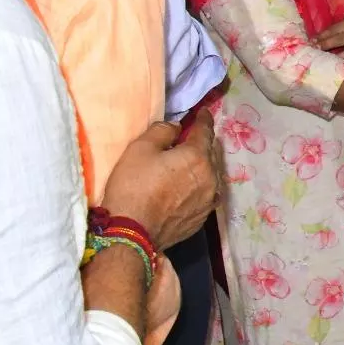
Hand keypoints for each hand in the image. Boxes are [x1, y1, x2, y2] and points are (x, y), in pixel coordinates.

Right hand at [100, 120, 218, 250]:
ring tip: (192, 163)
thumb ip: (162, 131)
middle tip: (192, 138)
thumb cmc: (133, 186)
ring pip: (212, 175)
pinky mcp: (202, 218)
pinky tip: (190, 188)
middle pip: (211, 154)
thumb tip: (177, 127)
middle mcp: (211, 178)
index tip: (203, 112)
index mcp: (198, 157)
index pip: (205, 131)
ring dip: (204, 166)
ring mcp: (209, 200)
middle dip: (203, 143)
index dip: (203, 119)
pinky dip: (201, 186)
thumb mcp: (140, 149)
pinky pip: (207, 195)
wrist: (131, 232)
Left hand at [316, 12, 343, 65]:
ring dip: (333, 60)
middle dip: (324, 47)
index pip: (335, 29)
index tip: (310, 43)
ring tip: (322, 63)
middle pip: (339, 41)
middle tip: (312, 53)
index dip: (321, 36)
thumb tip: (317, 39)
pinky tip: (337, 69)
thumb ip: (339, 28)